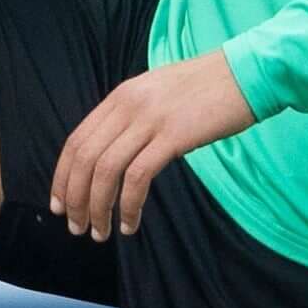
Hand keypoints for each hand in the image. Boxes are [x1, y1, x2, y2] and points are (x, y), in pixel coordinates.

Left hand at [48, 51, 256, 240]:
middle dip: (76, 199)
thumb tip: (113, 154)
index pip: (76, 140)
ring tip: (100, 233)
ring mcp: (150, 119)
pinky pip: (137, 177)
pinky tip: (129, 223)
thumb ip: (133, 118)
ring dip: (98, 207)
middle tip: (77, 227)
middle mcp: (128, 105)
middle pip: (85, 158)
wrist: (246, 74)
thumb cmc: (208, 89)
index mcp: (120, 96)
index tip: (61, 205)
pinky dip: (128, 205)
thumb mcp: (158, 94)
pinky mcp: (173, 135)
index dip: (63, 177)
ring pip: (106, 170)